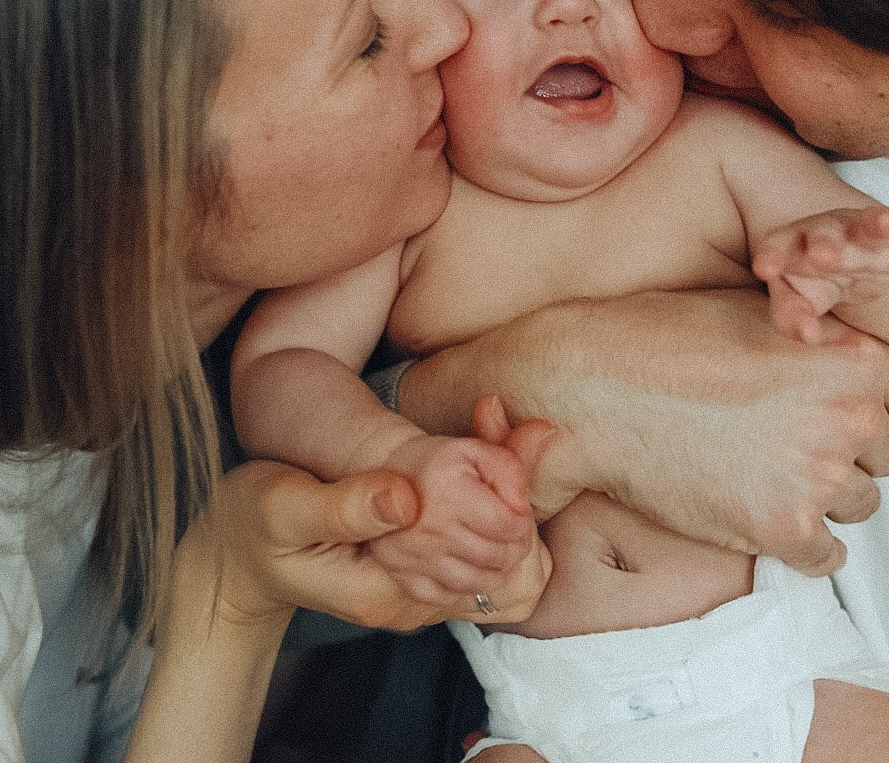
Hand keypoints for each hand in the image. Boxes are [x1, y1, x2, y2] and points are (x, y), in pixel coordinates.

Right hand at [183, 458, 543, 635]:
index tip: (507, 453)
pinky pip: (472, 543)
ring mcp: (414, 589)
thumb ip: (347, 507)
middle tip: (520, 427)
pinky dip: (487, 497)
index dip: (509, 515)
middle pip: (504, 566)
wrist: (229, 555)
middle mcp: (410, 601)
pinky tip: (482, 445)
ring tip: (500, 425)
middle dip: (519, 495)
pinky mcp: (412, 567)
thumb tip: (407, 497)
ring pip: (496, 555)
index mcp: (385, 593)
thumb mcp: (286, 510)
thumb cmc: (250, 526)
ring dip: (508, 492)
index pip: (484, 576)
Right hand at [368, 424, 551, 618]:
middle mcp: (432, 532)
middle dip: (514, 546)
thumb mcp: (476, 451)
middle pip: (498, 557)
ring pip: (481, 582)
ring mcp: (417, 561)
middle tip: (507, 531)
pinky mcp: (407, 580)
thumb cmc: (437, 465)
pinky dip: (466, 585)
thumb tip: (522, 504)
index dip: (523, 521)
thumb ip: (508, 469)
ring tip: (491, 547)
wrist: (388, 480)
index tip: (516, 513)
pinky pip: (453, 597)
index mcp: (451, 496)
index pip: (509, 527)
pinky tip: (466, 563)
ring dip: (495, 568)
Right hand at [399, 288, 888, 577]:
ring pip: (862, 504)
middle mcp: (847, 420)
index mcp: (852, 359)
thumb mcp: (762, 313)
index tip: (872, 411)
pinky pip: (828, 556)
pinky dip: (808, 542)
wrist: (599, 386)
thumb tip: (854, 357)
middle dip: (858, 448)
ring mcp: (816, 479)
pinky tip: (769, 510)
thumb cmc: (669, 335)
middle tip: (804, 435)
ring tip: (776, 465)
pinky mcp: (780, 530)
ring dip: (830, 491)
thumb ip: (824, 340)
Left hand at [752, 205, 888, 342]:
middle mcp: (829, 232)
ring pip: (872, 224)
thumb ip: (792, 316)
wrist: (848, 263)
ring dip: (882, 223)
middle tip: (822, 254)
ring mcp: (867, 234)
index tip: (765, 269)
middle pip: (824, 231)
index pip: (779, 246)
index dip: (773, 255)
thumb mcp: (796, 300)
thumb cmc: (811, 284)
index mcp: (794, 244)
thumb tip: (807, 337)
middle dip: (825, 242)